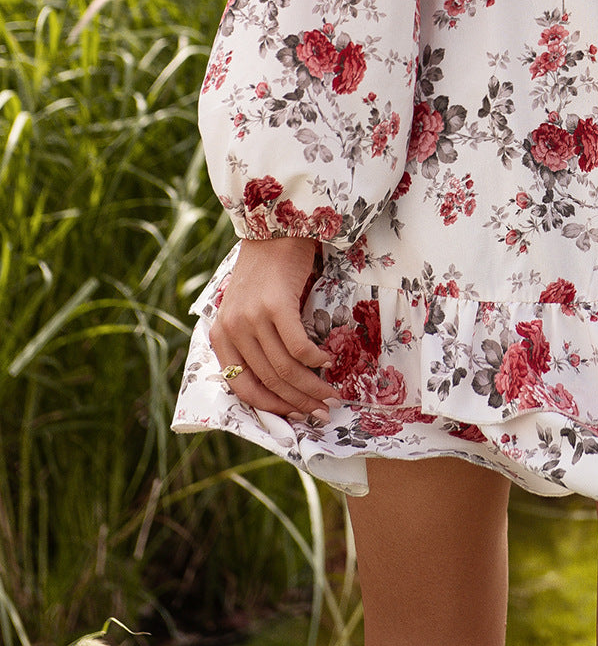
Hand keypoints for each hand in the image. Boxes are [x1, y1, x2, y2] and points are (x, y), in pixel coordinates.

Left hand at [210, 235, 337, 420]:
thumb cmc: (266, 272)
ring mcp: (252, 318)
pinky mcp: (275, 305)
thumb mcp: (247, 310)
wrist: (274, 229)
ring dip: (312, 387)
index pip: (243, 387)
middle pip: (269, 380)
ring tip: (330, 394)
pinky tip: (327, 361)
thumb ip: (254, 342)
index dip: (272, 407)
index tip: (296, 416)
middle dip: (299, 402)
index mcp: (220, 337)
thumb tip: (282, 383)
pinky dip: (315, 359)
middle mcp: (232, 330)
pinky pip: (298, 346)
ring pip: (285, 368)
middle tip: (323, 411)